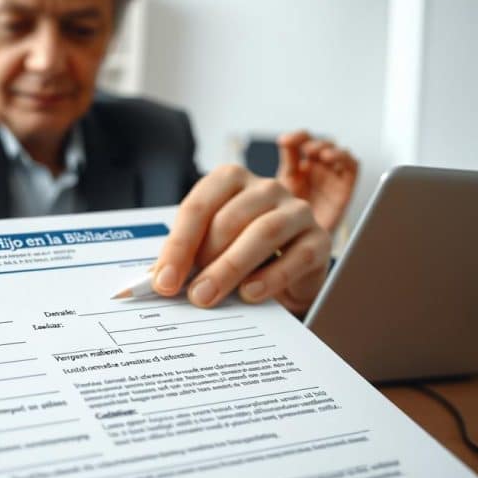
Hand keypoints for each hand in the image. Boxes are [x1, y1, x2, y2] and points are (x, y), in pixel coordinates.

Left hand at [151, 165, 331, 314]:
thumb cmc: (239, 253)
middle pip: (230, 219)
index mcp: (229, 180)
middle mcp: (265, 188)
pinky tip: (249, 294)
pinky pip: (296, 256)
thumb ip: (185, 258)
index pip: (198, 207)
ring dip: (231, 267)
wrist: (287, 272)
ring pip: (263, 232)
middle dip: (204, 259)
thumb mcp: (209, 248)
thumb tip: (158, 281)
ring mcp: (296, 210)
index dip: (178, 245)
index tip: (163, 281)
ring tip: (209, 296)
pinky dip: (270, 278)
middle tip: (189, 293)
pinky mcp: (319, 239)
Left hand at [275, 130, 357, 232]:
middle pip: (321, 144)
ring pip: (337, 152)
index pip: (300, 142)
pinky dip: (346, 157)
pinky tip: (332, 159)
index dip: (296, 136)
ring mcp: (331, 178)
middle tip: (306, 149)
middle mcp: (316, 170)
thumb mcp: (281, 190)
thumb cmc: (285, 219)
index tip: (284, 141)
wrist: (300, 247)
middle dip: (314, 143)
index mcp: (297, 167)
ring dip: (330, 148)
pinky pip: (352, 167)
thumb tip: (280, 141)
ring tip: (321, 154)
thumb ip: (283, 168)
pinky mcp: (345, 188)